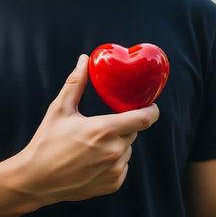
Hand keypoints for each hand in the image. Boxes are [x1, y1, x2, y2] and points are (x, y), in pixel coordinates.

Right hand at [0, 54, 158, 214]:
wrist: (35, 180)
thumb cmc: (47, 142)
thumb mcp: (60, 110)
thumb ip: (76, 83)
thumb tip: (85, 59)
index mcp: (104, 130)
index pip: (145, 118)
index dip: (152, 110)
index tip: (151, 106)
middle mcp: (114, 151)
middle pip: (133, 132)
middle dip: (123, 127)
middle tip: (103, 128)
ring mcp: (115, 169)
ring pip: (128, 149)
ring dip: (118, 145)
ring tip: (93, 147)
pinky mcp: (114, 184)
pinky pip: (123, 166)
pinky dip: (114, 162)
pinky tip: (93, 162)